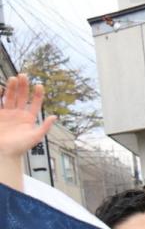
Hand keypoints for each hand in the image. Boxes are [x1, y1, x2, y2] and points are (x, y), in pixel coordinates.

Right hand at [0, 75, 54, 190]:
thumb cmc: (20, 147)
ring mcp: (7, 113)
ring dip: (12, 87)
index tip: (39, 85)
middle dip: (23, 86)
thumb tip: (55, 116)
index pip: (35, 104)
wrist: (4, 153)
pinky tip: (1, 87)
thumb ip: (45, 126)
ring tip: (14, 78)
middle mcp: (18, 114)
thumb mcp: (35, 137)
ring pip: (10, 97)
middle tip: (24, 75)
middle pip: (22, 97)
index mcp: (29, 119)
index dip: (38, 95)